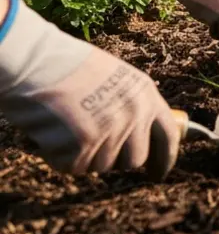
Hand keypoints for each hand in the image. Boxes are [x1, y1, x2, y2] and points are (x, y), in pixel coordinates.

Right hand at [0, 0, 179, 178]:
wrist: (35, 60)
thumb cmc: (66, 67)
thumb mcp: (113, 79)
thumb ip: (128, 107)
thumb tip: (134, 139)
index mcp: (146, 94)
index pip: (169, 136)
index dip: (164, 159)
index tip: (157, 174)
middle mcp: (135, 113)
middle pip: (134, 160)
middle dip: (114, 159)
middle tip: (90, 146)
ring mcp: (113, 129)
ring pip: (101, 165)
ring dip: (82, 155)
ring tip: (65, 126)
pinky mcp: (86, 143)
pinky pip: (73, 166)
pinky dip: (58, 157)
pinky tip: (50, 133)